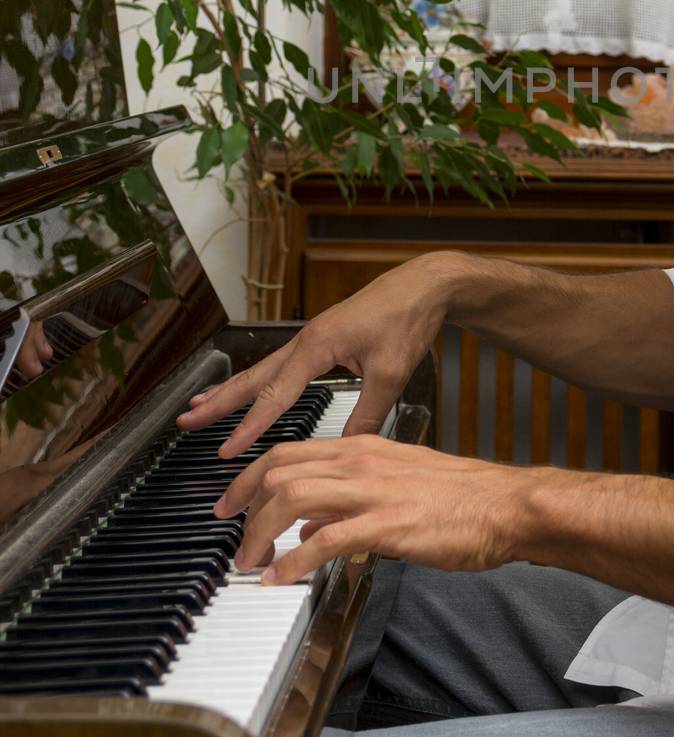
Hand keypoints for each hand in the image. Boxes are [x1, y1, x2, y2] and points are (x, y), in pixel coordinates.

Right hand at [176, 254, 455, 456]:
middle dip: (218, 401)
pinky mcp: (322, 338)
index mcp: (317, 345)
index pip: (276, 394)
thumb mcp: (391, 374)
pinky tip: (252, 390)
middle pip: (253, 376)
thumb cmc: (408, 320)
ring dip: (232, 389)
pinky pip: (280, 364)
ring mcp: (312, 337)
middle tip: (185, 420)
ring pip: (262, 368)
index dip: (250, 426)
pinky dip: (259, 381)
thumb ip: (366, 413)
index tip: (226, 450)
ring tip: (200, 406)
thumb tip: (344, 450)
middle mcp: (306, 339)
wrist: (424, 285)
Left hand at [215, 435, 539, 582]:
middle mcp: (361, 461)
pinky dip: (293, 562)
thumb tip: (310, 527)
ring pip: (292, 498)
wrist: (504, 505)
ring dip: (259, 533)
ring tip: (248, 563)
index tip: (232, 503)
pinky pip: (325, 540)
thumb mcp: (398, 484)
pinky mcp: (387, 524)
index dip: (250, 477)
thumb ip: (350, 501)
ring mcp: (372, 491)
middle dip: (242, 505)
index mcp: (363, 447)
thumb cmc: (461, 498)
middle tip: (229, 538)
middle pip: (279, 470)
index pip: (289, 452)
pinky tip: (281, 579)